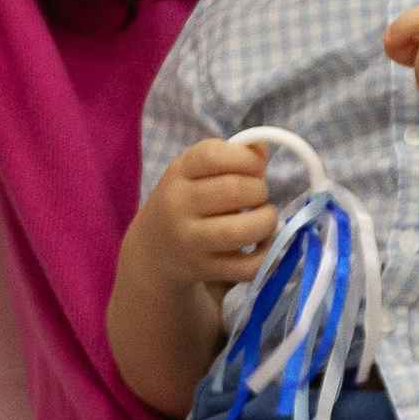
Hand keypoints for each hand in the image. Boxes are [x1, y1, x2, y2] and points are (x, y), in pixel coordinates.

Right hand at [137, 141, 275, 290]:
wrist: (152, 251)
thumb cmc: (186, 202)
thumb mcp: (196, 172)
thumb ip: (230, 156)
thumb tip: (262, 150)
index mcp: (179, 172)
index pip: (213, 155)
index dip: (246, 159)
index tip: (256, 169)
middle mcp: (178, 205)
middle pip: (233, 190)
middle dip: (259, 191)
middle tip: (258, 197)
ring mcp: (190, 240)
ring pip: (240, 231)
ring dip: (266, 222)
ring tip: (264, 219)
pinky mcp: (204, 269)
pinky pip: (246, 267)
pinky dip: (265, 254)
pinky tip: (261, 244)